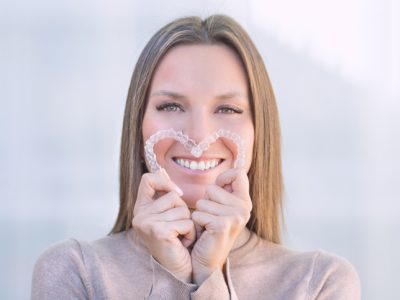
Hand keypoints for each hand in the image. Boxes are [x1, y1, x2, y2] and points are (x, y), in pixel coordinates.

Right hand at [132, 169, 195, 282]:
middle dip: (183, 211)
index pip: (147, 179)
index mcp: (140, 208)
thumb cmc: (177, 240)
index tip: (177, 194)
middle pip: (172, 196)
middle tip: (177, 228)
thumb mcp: (169, 214)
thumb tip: (164, 171)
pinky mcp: (158, 231)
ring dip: (188, 223)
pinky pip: (186, 222)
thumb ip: (165, 195)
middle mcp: (139, 215)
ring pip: (182, 209)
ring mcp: (147, 223)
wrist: (178, 268)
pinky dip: (190, 233)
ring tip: (180, 237)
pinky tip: (182, 243)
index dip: (165, 182)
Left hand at [191, 168, 251, 284]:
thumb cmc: (209, 231)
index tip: (218, 191)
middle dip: (205, 202)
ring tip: (206, 227)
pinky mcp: (223, 225)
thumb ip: (223, 191)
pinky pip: (198, 214)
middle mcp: (244, 208)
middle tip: (210, 219)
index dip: (223, 178)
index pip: (239, 173)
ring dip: (199, 214)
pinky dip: (196, 223)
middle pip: (212, 188)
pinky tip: (204, 233)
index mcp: (245, 202)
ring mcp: (235, 217)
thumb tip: (225, 173)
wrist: (207, 262)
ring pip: (202, 202)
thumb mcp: (220, 207)